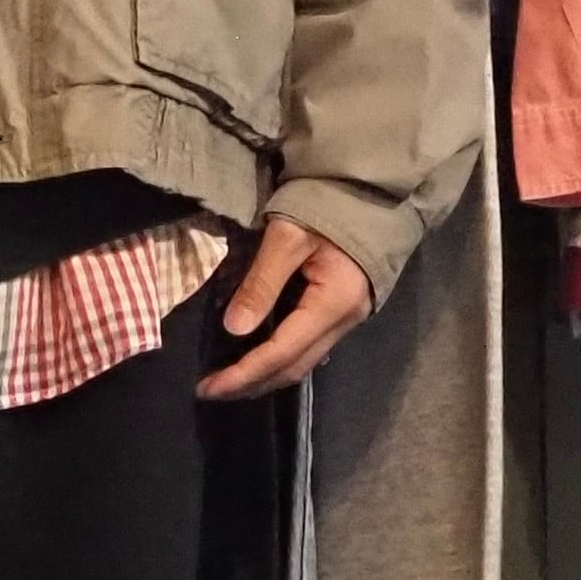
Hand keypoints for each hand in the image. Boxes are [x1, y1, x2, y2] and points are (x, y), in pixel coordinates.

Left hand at [196, 218, 372, 401]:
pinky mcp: (343, 310)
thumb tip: (233, 329)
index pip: (281, 352)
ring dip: (265, 375)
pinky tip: (257, 358)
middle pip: (294, 367)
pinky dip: (280, 357)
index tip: (208, 386)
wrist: (371, 189)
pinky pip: (309, 346)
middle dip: (251, 383)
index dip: (243, 373)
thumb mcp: (287, 236)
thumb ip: (261, 282)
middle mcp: (345, 320)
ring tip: (228, 379)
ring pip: (303, 361)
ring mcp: (348, 318)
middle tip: (211, 390)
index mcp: (333, 302)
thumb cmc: (328, 204)